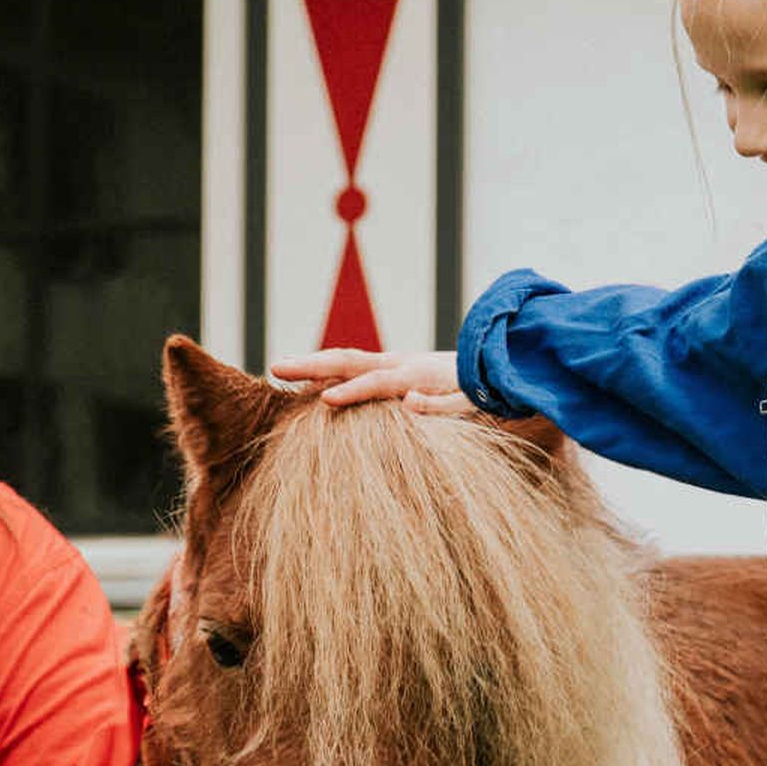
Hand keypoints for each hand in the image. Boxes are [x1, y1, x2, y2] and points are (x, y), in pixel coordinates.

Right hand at [270, 347, 479, 414]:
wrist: (489, 364)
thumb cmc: (480, 392)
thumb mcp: (471, 402)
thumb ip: (442, 404)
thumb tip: (411, 402)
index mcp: (417, 375)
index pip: (378, 382)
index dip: (352, 392)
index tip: (325, 400)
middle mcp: (398, 363)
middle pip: (348, 360)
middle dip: (311, 365)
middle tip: (276, 366)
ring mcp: (390, 363)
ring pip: (344, 360)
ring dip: (311, 364)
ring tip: (278, 368)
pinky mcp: (387, 368)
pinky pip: (350, 369)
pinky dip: (325, 373)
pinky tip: (304, 387)